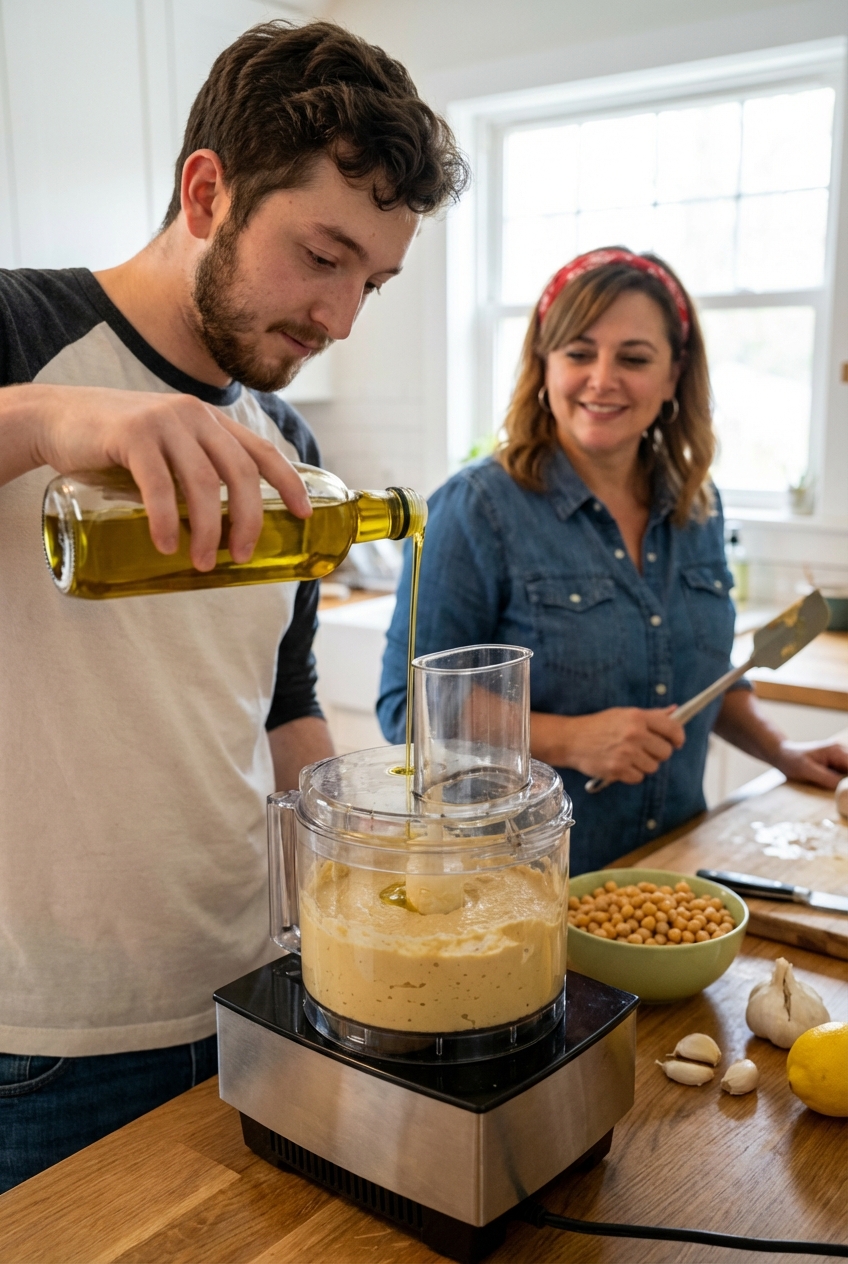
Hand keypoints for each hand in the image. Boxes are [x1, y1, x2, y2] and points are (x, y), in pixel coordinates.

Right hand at [11, 382, 310, 569]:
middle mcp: (194, 416)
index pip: (261, 451)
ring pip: (203, 482)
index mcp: (209, 422)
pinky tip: (165, 544)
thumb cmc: (114, 446)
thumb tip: (218, 531)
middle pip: (240, 473)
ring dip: (207, 528)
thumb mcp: (165, 452)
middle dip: (248, 520)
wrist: (55, 418)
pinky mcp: (131, 434)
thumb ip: (192, 475)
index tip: (303, 515)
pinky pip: (158, 483)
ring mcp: (164, 421)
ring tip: (202, 562)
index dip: (288, 482)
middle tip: (241, 556)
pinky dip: (165, 517)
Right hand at [533, 705, 685, 783]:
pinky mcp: (618, 769)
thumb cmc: (598, 726)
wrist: (571, 739)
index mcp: (637, 717)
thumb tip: (674, 711)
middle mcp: (634, 734)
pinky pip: (639, 778)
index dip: (678, 737)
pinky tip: (621, 765)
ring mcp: (626, 753)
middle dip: (658, 753)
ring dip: (644, 765)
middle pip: (665, 752)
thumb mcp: (624, 714)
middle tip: (645, 750)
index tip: (677, 742)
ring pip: (653, 767)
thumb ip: (651, 715)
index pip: (672, 728)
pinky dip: (632, 774)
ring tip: (629, 757)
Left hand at [773, 740, 847, 789]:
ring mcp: (839, 757)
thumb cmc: (792, 761)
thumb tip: (844, 788)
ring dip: (846, 783)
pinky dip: (844, 783)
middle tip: (844, 795)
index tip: (847, 792)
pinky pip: (845, 774)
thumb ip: (827, 778)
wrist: (782, 754)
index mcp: (836, 751)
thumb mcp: (807, 771)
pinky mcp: (835, 764)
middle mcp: (840, 751)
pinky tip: (839, 792)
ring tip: (842, 794)